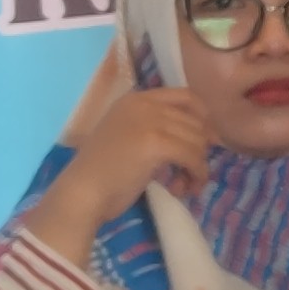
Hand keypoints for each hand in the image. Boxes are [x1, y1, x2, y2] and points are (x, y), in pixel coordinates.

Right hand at [40, 50, 209, 235]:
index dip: (203, 118)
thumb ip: (158, 130)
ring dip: (197, 168)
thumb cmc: (102, 174)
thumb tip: (206, 137)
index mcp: (136, 99)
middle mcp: (144, 103)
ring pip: (198, 141)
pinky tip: (181, 189)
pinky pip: (193, 157)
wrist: (82, 192)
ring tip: (181, 186)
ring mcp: (150, 121)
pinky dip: (196, 175)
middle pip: (195, 122)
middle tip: (188, 176)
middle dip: (199, 151)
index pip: (186, 96)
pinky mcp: (156, 143)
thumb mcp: (130, 138)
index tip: (205, 142)